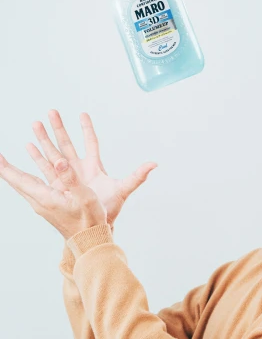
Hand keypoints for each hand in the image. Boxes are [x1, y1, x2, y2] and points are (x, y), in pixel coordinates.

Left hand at [0, 152, 107, 240]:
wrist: (89, 240)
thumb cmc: (90, 220)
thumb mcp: (85, 197)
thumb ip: (71, 179)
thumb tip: (59, 161)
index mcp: (46, 198)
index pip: (20, 180)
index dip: (6, 168)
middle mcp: (40, 202)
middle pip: (17, 182)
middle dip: (6, 168)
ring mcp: (43, 205)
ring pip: (24, 185)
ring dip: (15, 172)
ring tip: (6, 161)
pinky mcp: (49, 206)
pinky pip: (33, 188)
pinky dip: (27, 178)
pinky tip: (29, 175)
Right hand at [27, 110, 156, 228]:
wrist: (94, 227)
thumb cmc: (110, 210)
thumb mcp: (123, 190)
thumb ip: (137, 177)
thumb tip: (154, 164)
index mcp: (94, 167)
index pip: (91, 143)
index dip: (87, 128)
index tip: (83, 114)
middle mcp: (79, 169)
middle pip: (68, 143)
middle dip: (59, 128)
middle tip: (52, 111)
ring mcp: (67, 176)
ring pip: (54, 153)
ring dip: (45, 139)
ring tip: (35, 123)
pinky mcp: (57, 185)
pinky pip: (45, 168)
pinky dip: (38, 157)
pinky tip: (29, 146)